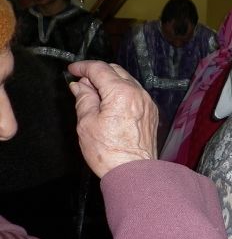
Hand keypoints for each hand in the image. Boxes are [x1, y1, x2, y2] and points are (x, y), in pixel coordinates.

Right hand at [68, 61, 156, 177]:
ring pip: (127, 81)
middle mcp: (138, 93)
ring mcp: (147, 102)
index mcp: (121, 93)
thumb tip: (79, 86)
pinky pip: (135, 94)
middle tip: (81, 83)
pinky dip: (121, 92)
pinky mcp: (151, 112)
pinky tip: (110, 104)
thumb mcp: (86, 124)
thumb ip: (84, 99)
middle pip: (116, 71)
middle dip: (97, 73)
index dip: (83, 67)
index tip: (73, 70)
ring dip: (110, 82)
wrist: (134, 172)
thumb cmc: (109, 152)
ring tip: (94, 95)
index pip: (100, 69)